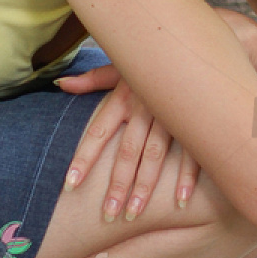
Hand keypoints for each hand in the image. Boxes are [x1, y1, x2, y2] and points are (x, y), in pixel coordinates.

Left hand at [56, 65, 200, 219]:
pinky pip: (192, 153)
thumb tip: (61, 84)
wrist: (195, 43)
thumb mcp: (119, 64)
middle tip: (108, 214)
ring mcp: (170, 116)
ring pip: (155, 157)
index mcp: (123, 98)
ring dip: (145, 188)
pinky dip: (187, 177)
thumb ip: (91, 80)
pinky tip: (181, 201)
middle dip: (116, 185)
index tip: (70, 185)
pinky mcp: (195, 121)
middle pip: (126, 153)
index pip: (97, 132)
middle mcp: (144, 108)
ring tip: (134, 214)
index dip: (83, 159)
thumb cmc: (152, 57)